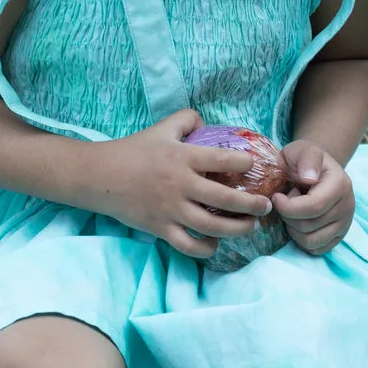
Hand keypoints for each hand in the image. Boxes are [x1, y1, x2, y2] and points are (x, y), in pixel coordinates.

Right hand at [90, 109, 273, 260]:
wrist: (100, 176)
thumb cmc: (134, 150)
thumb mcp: (162, 128)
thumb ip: (188, 120)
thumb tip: (208, 124)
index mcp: (183, 158)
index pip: (223, 160)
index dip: (245, 163)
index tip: (254, 166)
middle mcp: (181, 185)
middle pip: (225, 199)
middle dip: (252, 204)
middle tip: (266, 205)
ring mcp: (171, 210)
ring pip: (212, 226)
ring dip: (237, 229)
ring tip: (251, 226)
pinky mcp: (160, 228)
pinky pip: (187, 245)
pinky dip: (205, 248)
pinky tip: (215, 243)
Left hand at [271, 140, 354, 255]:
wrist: (314, 170)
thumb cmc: (304, 161)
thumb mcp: (302, 150)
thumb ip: (307, 159)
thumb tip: (309, 179)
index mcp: (340, 184)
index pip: (314, 207)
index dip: (288, 207)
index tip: (276, 197)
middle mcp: (347, 206)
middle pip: (309, 226)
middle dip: (288, 216)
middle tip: (286, 201)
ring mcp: (345, 224)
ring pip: (311, 241)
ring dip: (293, 229)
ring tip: (293, 212)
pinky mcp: (338, 237)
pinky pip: (315, 249)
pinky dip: (301, 240)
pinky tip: (298, 222)